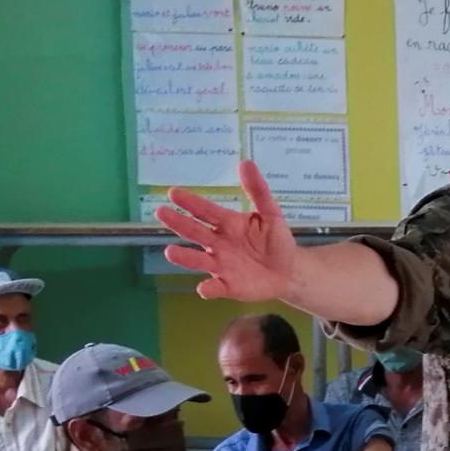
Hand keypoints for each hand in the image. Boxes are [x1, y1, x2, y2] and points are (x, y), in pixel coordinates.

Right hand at [158, 160, 299, 302]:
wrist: (289, 271)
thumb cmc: (275, 240)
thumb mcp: (270, 213)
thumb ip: (258, 190)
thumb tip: (246, 162)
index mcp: (227, 224)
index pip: (206, 211)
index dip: (191, 202)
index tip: (173, 192)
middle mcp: (219, 243)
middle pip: (196, 232)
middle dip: (178, 223)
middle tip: (161, 213)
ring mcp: (221, 265)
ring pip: (199, 260)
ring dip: (185, 257)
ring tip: (170, 252)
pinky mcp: (229, 286)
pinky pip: (216, 288)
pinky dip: (209, 288)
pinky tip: (204, 288)